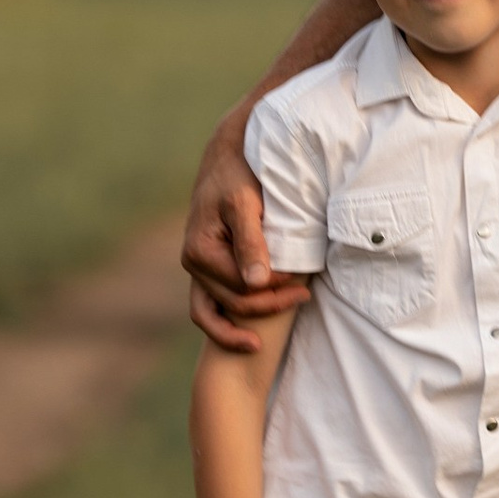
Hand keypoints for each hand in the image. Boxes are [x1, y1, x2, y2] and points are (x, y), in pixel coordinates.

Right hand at [183, 121, 310, 354]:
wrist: (228, 156)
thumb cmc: (239, 175)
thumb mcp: (245, 204)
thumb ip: (251, 242)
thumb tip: (257, 283)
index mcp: (199, 250)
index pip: (242, 287)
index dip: (275, 288)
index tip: (303, 278)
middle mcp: (192, 264)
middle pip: (235, 303)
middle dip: (272, 304)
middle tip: (306, 294)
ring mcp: (197, 271)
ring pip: (221, 312)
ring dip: (252, 321)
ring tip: (285, 319)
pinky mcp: (205, 271)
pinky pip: (208, 311)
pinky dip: (226, 328)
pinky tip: (252, 340)